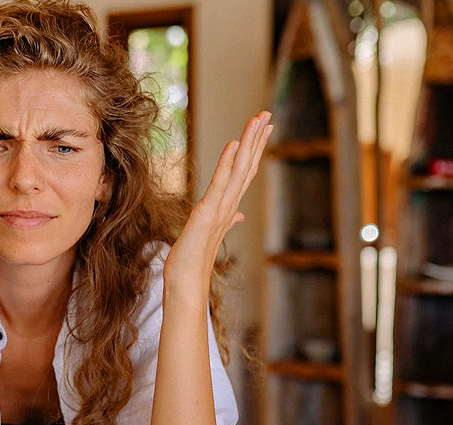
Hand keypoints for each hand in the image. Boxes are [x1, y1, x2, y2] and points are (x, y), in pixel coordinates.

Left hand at [165, 111, 272, 292]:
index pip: (245, 173)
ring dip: (249, 143)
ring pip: (239, 170)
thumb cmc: (194, 259)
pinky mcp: (208, 213)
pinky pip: (220, 183)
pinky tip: (234, 144)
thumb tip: (239, 216)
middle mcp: (229, 205)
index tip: (263, 128)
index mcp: (229, 207)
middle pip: (247, 166)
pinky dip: (227, 163)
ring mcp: (221, 209)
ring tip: (257, 119)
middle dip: (257, 139)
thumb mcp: (209, 233)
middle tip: (267, 114)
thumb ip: (227, 220)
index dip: (255, 149)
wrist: (186, 282)